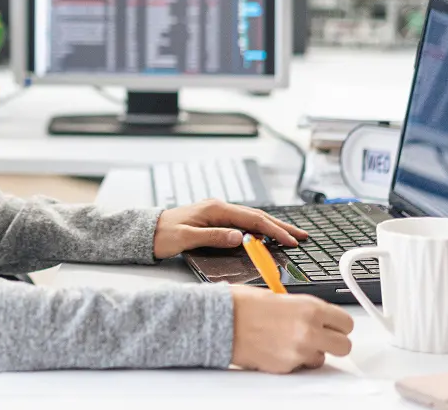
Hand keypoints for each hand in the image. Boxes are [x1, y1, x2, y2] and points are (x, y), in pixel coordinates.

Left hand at [153, 199, 306, 258]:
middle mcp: (218, 207)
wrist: (145, 231)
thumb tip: (240, 237)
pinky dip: (258, 229)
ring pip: (251, 219)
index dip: (274, 230)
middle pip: (256, 216)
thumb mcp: (186, 238)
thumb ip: (213, 237)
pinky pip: (242, 223)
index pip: (252, 219)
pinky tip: (266, 235)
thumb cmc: (162, 234)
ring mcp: (216, 213)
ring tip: (290, 235)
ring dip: (272, 227)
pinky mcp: (213, 220)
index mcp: (215, 209)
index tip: (291, 240)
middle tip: (302, 236)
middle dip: (280, 226)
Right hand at [231, 286, 353, 372]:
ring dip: (311, 352)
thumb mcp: (278, 296)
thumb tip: (312, 316)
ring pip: (322, 359)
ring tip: (289, 341)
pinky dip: (291, 359)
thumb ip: (301, 308)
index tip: (331, 325)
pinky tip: (275, 347)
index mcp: (310, 308)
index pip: (346, 322)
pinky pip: (299, 366)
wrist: (218, 320)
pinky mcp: (286, 366)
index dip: (338, 324)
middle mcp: (309, 330)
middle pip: (344, 345)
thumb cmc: (241, 305)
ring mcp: (299, 351)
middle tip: (319, 337)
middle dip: (333, 342)